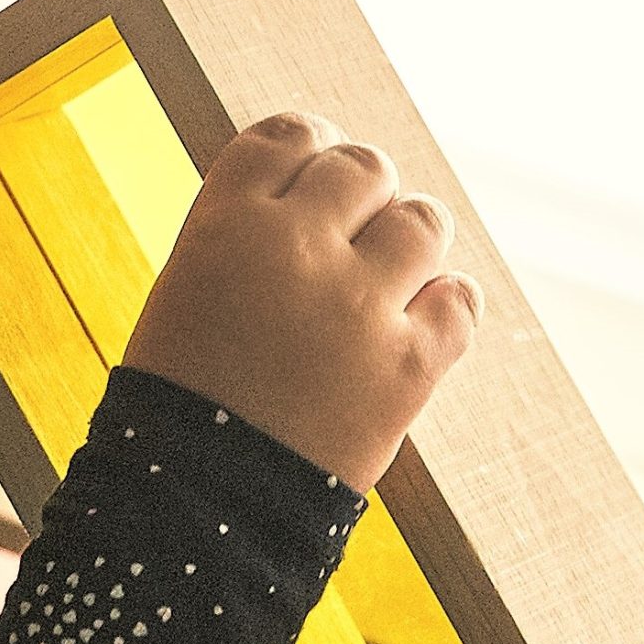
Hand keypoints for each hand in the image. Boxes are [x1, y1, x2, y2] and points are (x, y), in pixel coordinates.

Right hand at [122, 111, 482, 492]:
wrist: (199, 506)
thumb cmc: (183, 406)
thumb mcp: (188, 295)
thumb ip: (247, 237)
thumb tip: (318, 200)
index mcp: (226, 223)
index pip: (289, 136)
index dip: (313, 150)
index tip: (321, 176)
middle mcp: (295, 247)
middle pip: (364, 168)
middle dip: (369, 194)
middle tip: (362, 233)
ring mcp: (358, 305)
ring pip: (424, 223)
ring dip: (415, 242)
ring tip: (398, 276)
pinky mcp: (407, 366)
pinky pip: (461, 302)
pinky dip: (451, 306)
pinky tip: (429, 322)